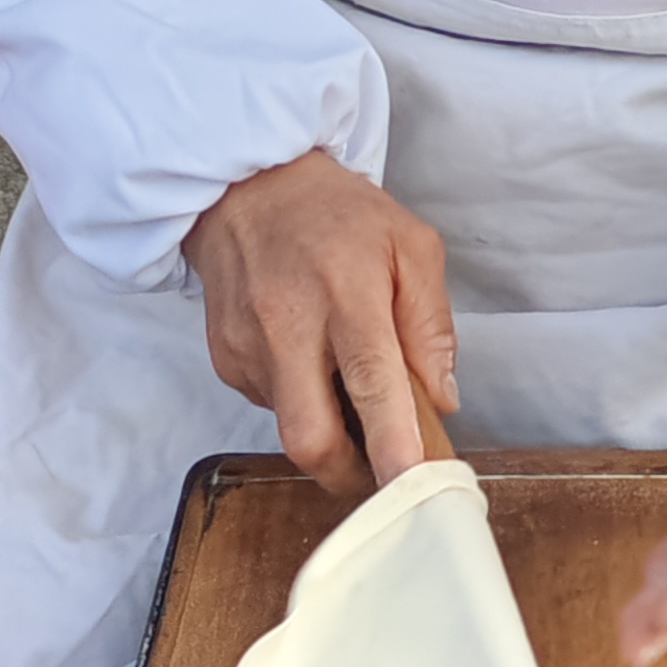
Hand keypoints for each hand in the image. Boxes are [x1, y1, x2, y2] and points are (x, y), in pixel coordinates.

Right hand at [185, 151, 455, 498]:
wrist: (248, 185)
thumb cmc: (337, 214)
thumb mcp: (410, 245)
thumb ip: (430, 324)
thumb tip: (440, 399)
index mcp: (346, 291)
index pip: (370, 381)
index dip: (390, 441)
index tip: (409, 481)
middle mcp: (287, 323)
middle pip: (310, 437)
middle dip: (349, 474)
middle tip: (381, 471)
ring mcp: (248, 345)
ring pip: (289, 427)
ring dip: (328, 426)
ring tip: (345, 380)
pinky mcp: (226, 357)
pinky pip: (269, 404)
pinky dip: (299, 399)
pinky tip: (309, 360)